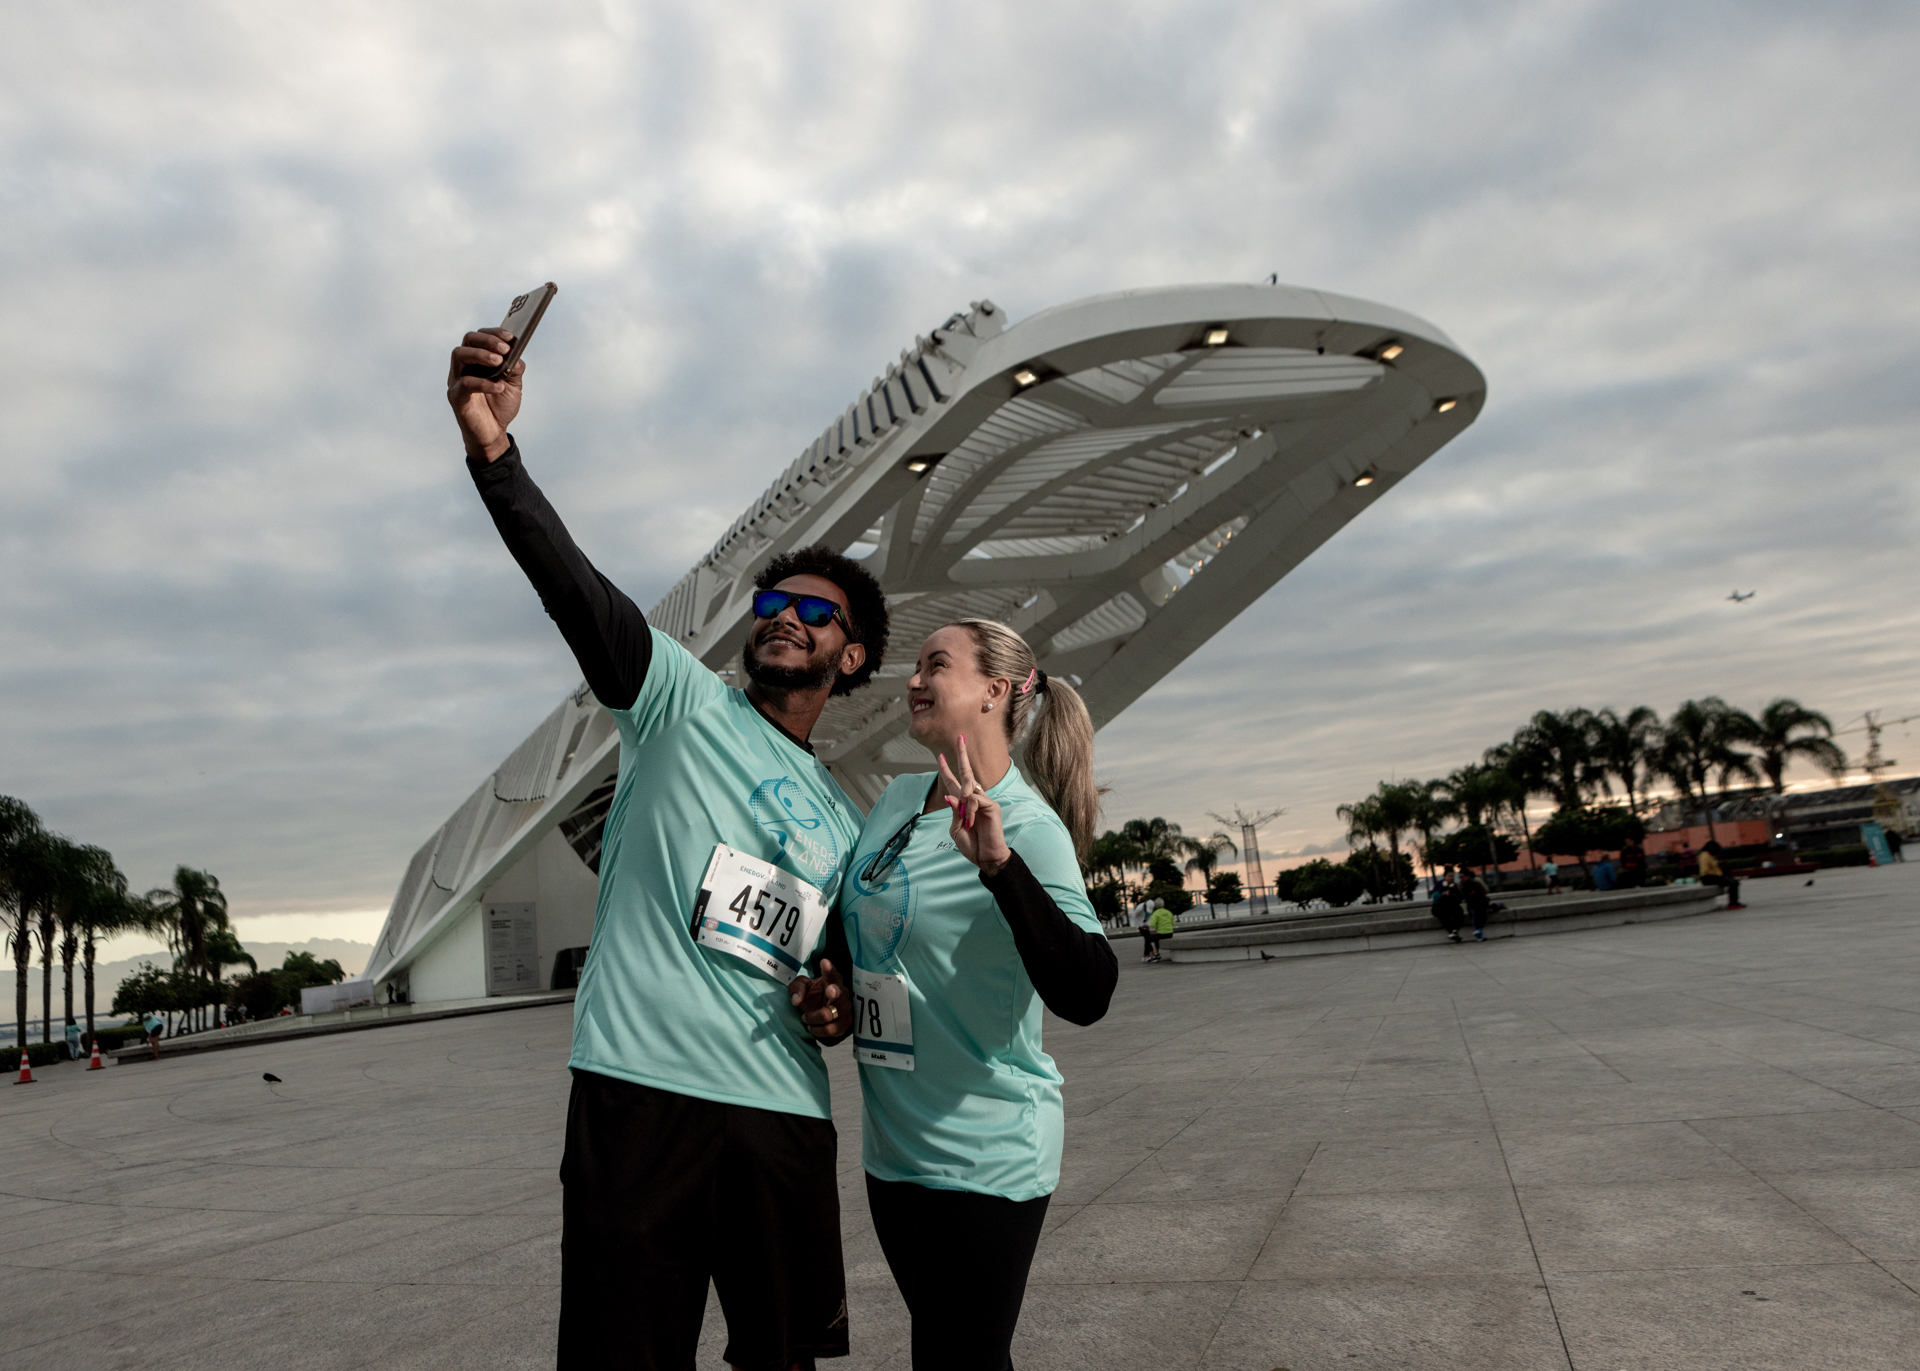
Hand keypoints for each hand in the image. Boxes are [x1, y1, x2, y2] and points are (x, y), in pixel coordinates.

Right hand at [446, 327, 523, 462]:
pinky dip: (483, 383)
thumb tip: (516, 354)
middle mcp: (464, 365)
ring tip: (499, 362)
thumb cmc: (500, 406)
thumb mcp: (514, 385)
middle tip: (505, 348)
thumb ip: (515, 368)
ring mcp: (456, 379)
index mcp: (477, 359)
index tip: (510, 336)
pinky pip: (465, 383)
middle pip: (468, 341)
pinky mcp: (456, 396)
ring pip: (460, 355)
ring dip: (481, 355)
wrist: (493, 433)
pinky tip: (499, 386)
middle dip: (487, 341)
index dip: (493, 333)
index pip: (479, 337)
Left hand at [788, 957, 849, 1040]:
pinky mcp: (845, 1024)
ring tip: (805, 1018)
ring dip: (813, 1018)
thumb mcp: (799, 988)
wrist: (819, 1015)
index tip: (824, 962)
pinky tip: (812, 1027)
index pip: (831, 973)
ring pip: (830, 1015)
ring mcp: (845, 1009)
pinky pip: (831, 1029)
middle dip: (835, 992)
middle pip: (840, 994)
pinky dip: (818, 1030)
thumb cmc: (811, 996)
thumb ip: (796, 989)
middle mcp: (842, 993)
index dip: (829, 968)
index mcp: (831, 980)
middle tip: (829, 990)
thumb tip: (796, 1001)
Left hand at [937, 735, 1010, 875]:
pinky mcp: (992, 806)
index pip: (953, 782)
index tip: (939, 756)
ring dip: (964, 805)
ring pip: (969, 789)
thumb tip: (951, 796)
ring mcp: (984, 801)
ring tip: (968, 823)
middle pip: (967, 773)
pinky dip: (970, 811)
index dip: (946, 769)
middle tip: (959, 737)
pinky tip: (973, 822)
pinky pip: (975, 800)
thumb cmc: (971, 845)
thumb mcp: (955, 828)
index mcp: (963, 803)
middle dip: (962, 755)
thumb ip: (953, 812)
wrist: (986, 857)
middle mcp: (974, 798)